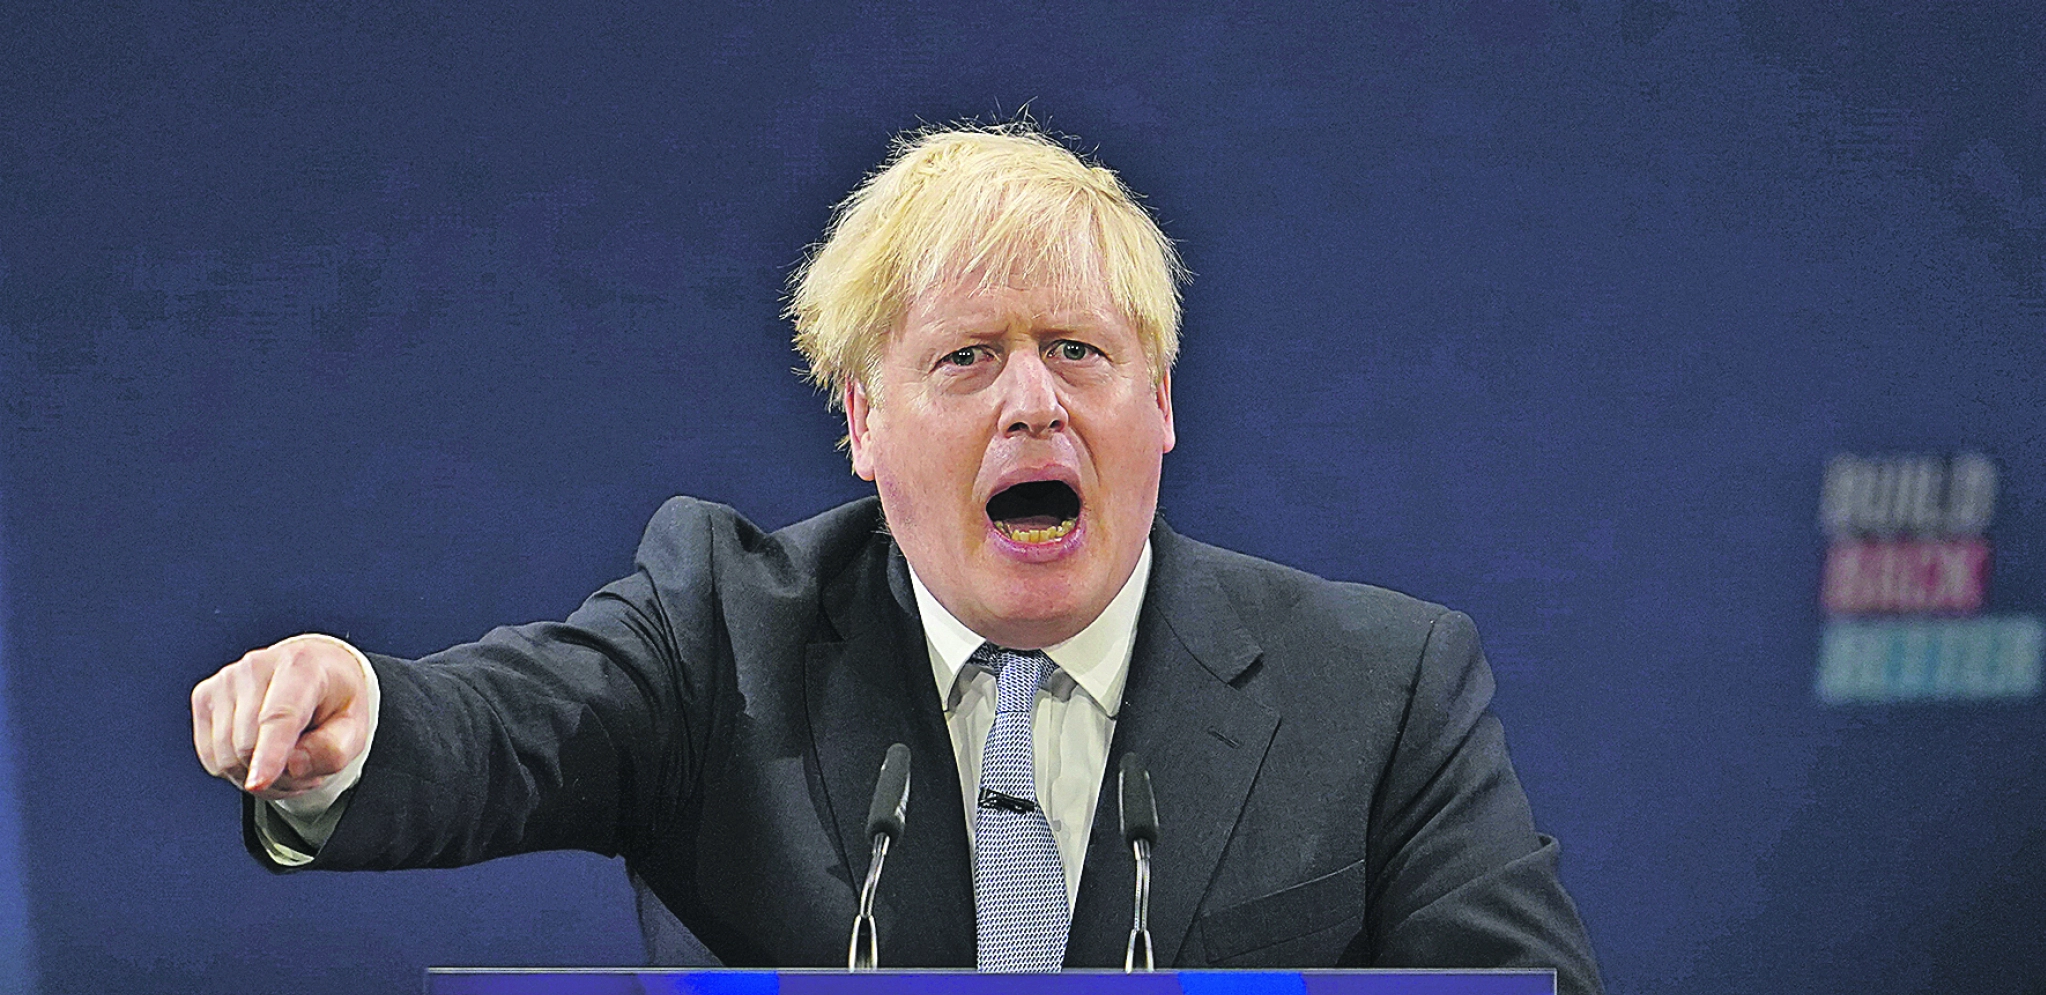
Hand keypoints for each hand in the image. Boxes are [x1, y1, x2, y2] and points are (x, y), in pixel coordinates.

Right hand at [191, 633, 370, 799]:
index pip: (279, 716)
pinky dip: (236, 771)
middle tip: (305, 772)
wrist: (316, 673)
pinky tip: (261, 758)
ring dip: (256, 777)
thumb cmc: (334, 701)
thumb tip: (293, 766)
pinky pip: (212, 758)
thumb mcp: (355, 728)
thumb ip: (333, 751)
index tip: (258, 782)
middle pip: (248, 745)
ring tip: (287, 764)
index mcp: (301, 666)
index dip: (269, 754)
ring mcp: (225, 680)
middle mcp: (256, 667)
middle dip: (277, 775)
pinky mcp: (205, 696)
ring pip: (226, 757)